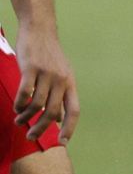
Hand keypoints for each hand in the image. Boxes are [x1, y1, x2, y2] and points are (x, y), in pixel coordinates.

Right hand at [13, 26, 77, 143]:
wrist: (40, 31)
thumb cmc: (49, 56)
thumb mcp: (62, 74)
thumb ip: (60, 94)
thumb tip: (57, 117)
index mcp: (71, 83)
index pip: (74, 111)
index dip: (69, 128)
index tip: (62, 142)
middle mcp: (62, 80)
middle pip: (53, 112)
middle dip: (41, 128)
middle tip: (31, 137)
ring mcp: (47, 74)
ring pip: (37, 105)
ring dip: (27, 117)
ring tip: (18, 121)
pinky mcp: (31, 68)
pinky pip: (25, 93)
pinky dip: (20, 103)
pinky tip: (17, 107)